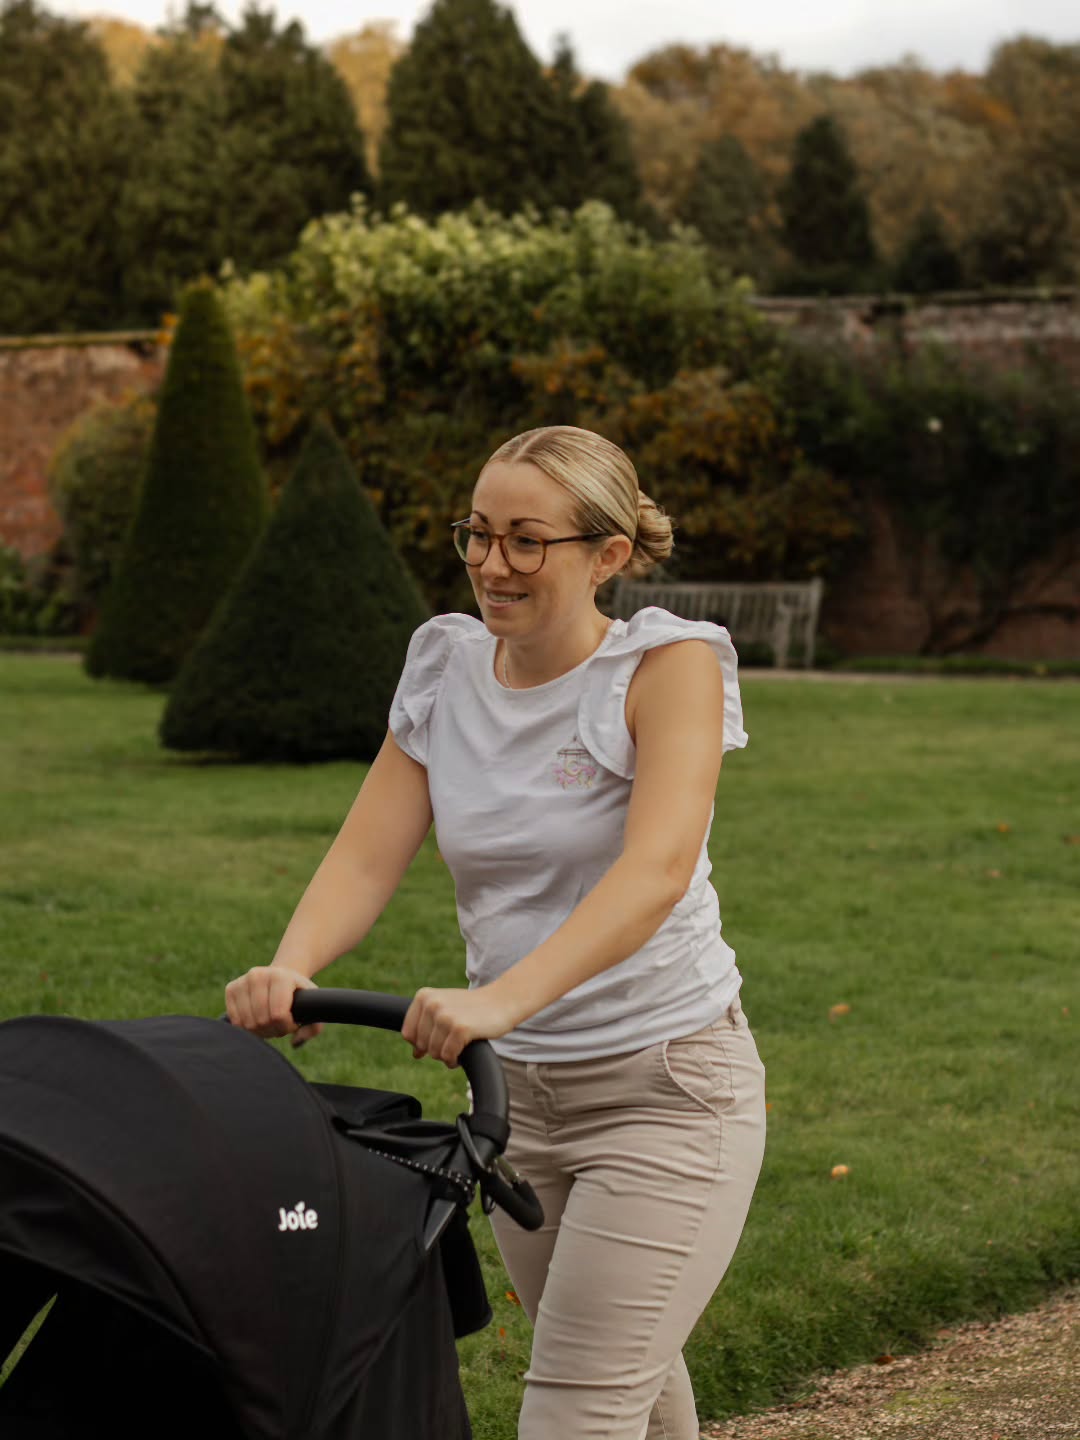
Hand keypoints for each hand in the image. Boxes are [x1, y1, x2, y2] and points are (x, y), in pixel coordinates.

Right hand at [225, 965, 323, 1046]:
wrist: (281, 977)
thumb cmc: (298, 996)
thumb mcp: (313, 1007)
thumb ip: (313, 1028)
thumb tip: (295, 1042)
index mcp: (281, 977)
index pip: (278, 1014)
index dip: (286, 1026)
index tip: (292, 1023)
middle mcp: (259, 975)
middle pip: (262, 1020)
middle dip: (273, 1029)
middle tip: (280, 1023)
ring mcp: (242, 981)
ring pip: (247, 1023)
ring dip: (260, 1031)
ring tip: (269, 1022)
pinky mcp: (231, 988)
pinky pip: (235, 1021)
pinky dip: (246, 1027)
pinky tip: (257, 1019)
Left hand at [402, 984, 516, 1066]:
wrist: (502, 1001)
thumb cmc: (472, 1008)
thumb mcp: (444, 1009)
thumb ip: (426, 1027)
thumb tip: (415, 1054)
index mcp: (424, 996)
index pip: (409, 1034)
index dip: (422, 1043)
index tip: (440, 1037)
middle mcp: (432, 1004)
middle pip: (421, 1045)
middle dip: (436, 1049)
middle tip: (453, 1040)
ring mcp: (445, 1016)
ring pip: (434, 1053)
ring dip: (447, 1055)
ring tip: (459, 1044)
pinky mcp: (460, 1029)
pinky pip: (448, 1056)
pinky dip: (454, 1060)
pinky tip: (462, 1053)